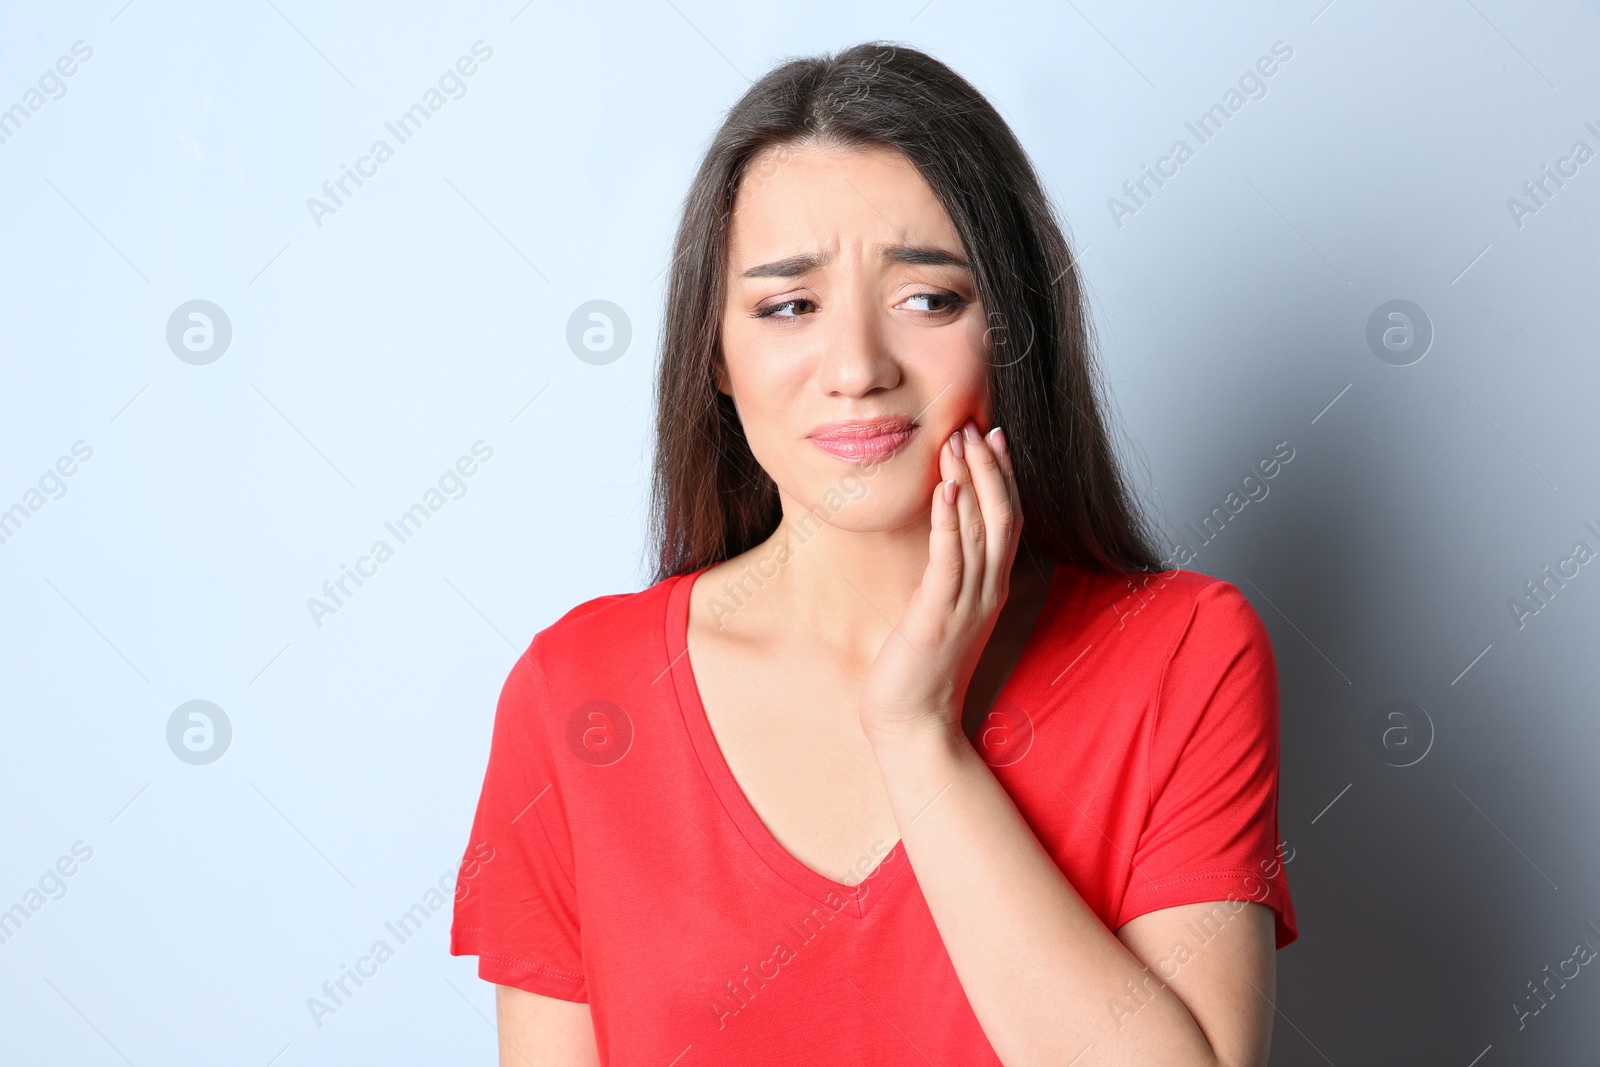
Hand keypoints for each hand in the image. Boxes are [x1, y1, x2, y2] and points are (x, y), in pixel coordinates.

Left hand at [858, 418, 1023, 747]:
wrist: (913, 723)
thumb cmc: (920, 670)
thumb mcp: (940, 612)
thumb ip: (948, 575)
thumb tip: (943, 538)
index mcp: (990, 588)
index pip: (1008, 520)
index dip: (1003, 476)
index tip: (992, 437)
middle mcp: (986, 592)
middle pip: (1003, 516)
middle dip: (990, 468)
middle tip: (975, 427)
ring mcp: (966, 604)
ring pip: (981, 532)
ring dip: (971, 483)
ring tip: (959, 442)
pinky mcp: (937, 617)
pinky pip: (950, 562)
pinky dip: (950, 524)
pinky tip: (944, 493)